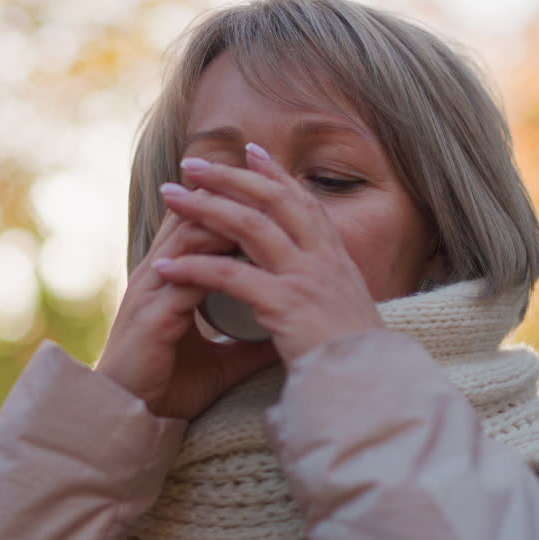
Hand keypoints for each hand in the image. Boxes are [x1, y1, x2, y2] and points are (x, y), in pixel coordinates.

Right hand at [95, 210, 277, 419]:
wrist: (130, 419)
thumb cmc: (169, 387)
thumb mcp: (221, 360)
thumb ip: (250, 341)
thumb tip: (289, 331)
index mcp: (171, 277)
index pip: (200, 221)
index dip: (234, 201)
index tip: (277, 191)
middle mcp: (158, 274)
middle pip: (194, 215)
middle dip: (233, 194)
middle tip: (276, 179)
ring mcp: (152, 291)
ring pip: (190, 237)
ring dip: (228, 220)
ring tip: (268, 211)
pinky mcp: (152, 315)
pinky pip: (186, 278)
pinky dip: (217, 264)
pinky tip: (249, 260)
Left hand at [154, 142, 385, 362]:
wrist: (370, 388)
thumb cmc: (354, 360)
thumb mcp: (345, 310)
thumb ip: (325, 286)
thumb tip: (310, 275)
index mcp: (337, 258)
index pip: (303, 201)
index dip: (276, 174)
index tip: (250, 152)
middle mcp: (323, 258)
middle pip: (271, 200)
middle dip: (229, 177)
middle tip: (192, 165)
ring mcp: (306, 278)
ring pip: (248, 226)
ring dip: (204, 207)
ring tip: (170, 198)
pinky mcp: (286, 304)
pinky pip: (231, 277)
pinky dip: (196, 268)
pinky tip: (168, 266)